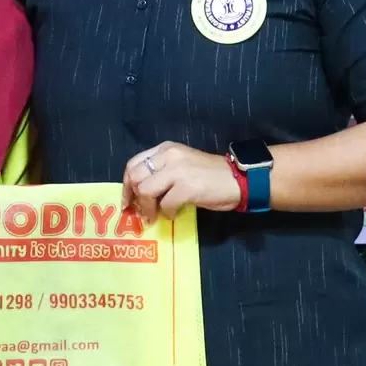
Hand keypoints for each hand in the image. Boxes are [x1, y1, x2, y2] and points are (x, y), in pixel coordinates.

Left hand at [123, 142, 242, 221]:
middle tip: (140, 212)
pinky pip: (165, 204)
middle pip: (135, 177)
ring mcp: (177, 170)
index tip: (128, 201)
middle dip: (134, 198)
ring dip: (148, 208)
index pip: (134, 164)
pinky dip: (167, 213)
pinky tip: (174, 214)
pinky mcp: (187, 187)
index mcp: (166, 149)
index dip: (126, 185)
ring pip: (145, 190)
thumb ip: (162, 173)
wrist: (238, 179)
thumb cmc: (210, 175)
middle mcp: (169, 155)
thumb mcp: (182, 166)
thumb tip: (140, 195)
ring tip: (155, 216)